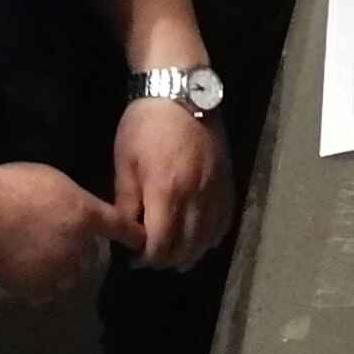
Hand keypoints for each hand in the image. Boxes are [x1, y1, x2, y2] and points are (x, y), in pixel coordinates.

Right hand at [0, 160, 127, 303]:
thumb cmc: (9, 186)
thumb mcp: (52, 180)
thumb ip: (74, 201)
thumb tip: (79, 212)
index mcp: (86, 215)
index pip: (122, 229)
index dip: (133, 236)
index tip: (142, 243)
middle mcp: (80, 246)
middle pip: (91, 258)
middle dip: (78, 252)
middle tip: (51, 241)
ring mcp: (59, 270)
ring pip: (70, 279)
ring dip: (60, 272)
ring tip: (34, 258)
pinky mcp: (37, 288)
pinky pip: (46, 294)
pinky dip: (38, 287)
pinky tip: (21, 273)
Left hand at [110, 97, 231, 268]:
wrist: (182, 93)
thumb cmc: (144, 125)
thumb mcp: (125, 163)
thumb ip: (126, 202)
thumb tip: (127, 233)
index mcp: (166, 192)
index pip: (161, 244)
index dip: (146, 259)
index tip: (133, 258)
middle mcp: (196, 197)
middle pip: (186, 247)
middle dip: (166, 260)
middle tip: (151, 259)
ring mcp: (216, 191)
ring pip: (208, 239)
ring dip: (191, 253)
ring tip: (174, 256)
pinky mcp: (228, 183)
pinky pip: (224, 222)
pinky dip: (212, 237)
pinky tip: (200, 240)